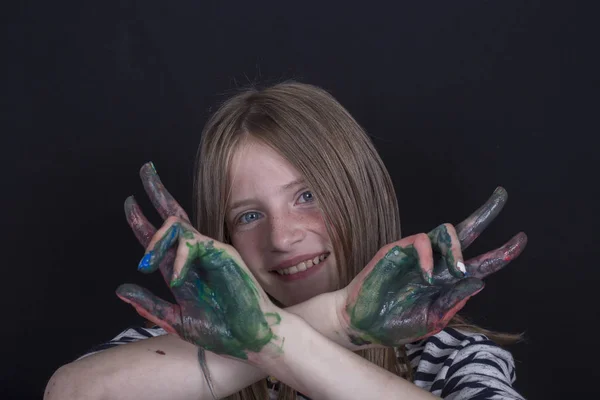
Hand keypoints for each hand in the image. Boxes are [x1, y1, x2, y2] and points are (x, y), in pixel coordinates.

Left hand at [116, 163, 282, 361]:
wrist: (249, 339)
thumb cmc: (220, 331)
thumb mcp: (176, 320)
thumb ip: (149, 305)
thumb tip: (120, 290)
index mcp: (181, 270)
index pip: (160, 238)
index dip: (142, 220)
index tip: (129, 202)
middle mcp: (194, 256)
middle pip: (172, 216)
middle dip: (156, 192)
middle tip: (145, 168)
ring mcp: (208, 252)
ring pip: (176, 226)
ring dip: (155, 237)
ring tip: (146, 261)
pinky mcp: (221, 253)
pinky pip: (192, 242)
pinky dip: (180, 256)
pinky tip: (176, 276)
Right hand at [339, 187, 526, 346]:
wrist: (364, 324)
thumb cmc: (397, 323)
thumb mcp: (433, 318)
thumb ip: (454, 300)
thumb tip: (480, 280)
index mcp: (450, 281)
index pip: (481, 262)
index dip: (502, 252)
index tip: (520, 239)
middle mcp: (438, 263)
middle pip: (466, 232)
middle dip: (486, 214)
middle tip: (502, 195)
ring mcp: (419, 255)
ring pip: (446, 231)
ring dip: (458, 249)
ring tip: (457, 270)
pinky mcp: (399, 249)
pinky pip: (421, 240)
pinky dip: (429, 256)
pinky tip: (428, 276)